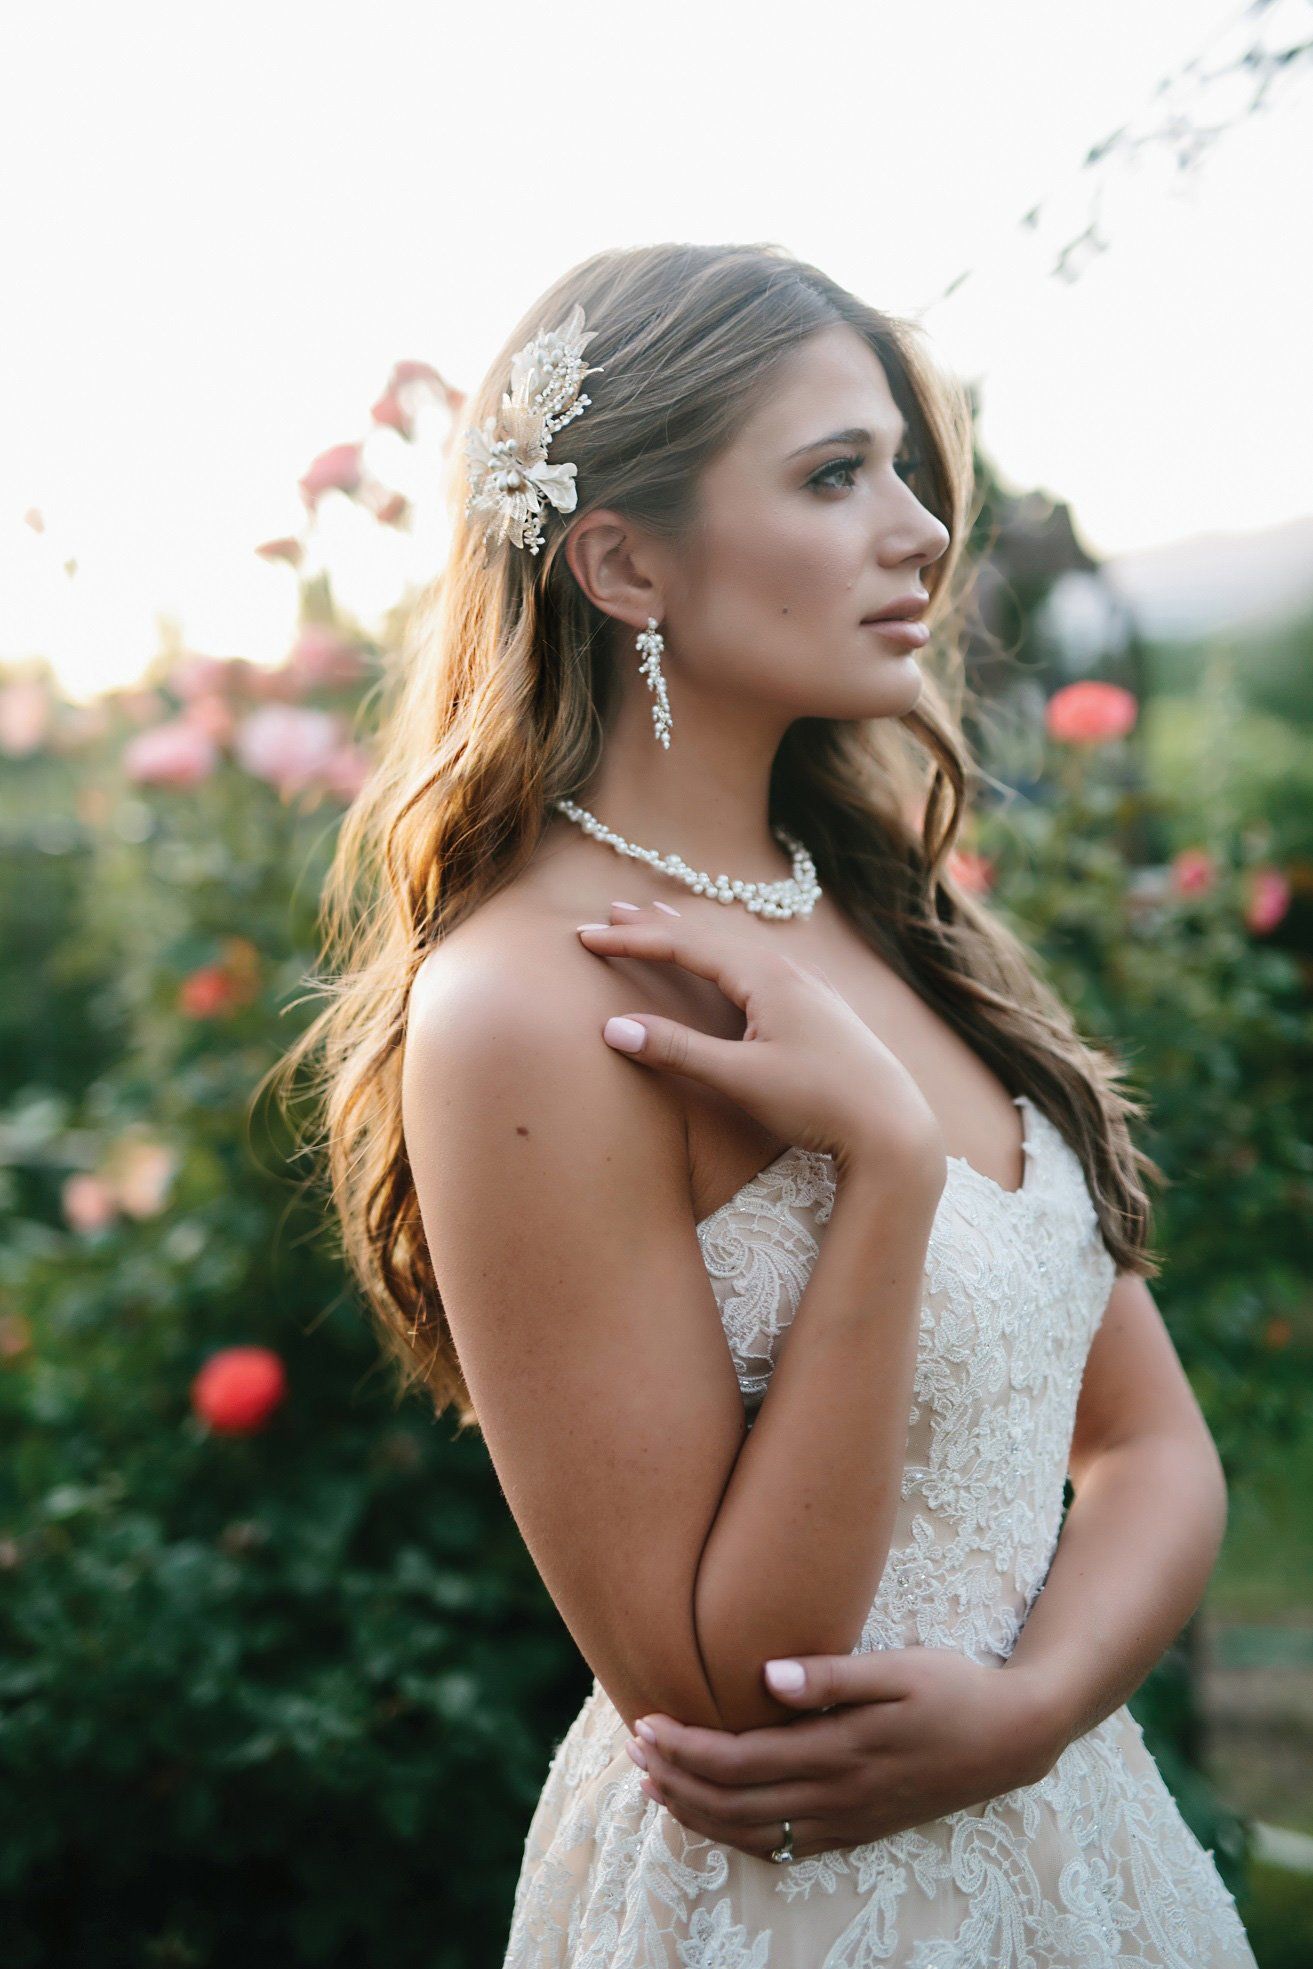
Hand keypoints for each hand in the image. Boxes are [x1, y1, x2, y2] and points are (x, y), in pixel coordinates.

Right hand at [576, 899, 945, 1185]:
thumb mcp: (742, 1079)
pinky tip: (729, 961)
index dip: (633, 940)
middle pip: (710, 936)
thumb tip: (613, 1027)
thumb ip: (679, 1050)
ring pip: (736, 947)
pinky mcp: (818, 1008)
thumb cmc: (820, 1102)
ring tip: (662, 919)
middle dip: (658, 925)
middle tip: (613, 910)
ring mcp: (808, 987)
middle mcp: (788, 970)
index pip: (685, 946)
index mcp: (766, 977)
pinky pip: (757, 963)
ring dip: (693, 935)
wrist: (893, 1127)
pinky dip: (723, 955)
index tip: (588, 936)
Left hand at [627, 1646, 1062, 1861]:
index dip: (685, 1748)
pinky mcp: (860, 1829)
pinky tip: (717, 1819)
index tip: (645, 1723)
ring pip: (754, 1833)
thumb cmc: (953, 1689)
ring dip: (698, 1812)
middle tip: (633, 1751)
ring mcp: (848, 1821)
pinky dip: (740, 1837)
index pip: (739, 1761)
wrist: (1013, 1738)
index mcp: (838, 1752)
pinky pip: (786, 1849)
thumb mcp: (899, 1669)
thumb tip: (766, 1674)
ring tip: (655, 1786)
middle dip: (676, 1781)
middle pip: (734, 1804)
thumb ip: (832, 1675)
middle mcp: (837, 1796)